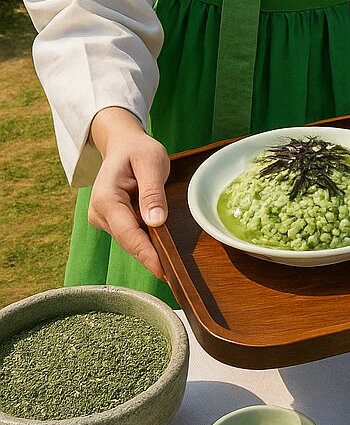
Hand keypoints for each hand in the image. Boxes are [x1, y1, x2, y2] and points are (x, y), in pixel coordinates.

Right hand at [87, 107, 169, 279]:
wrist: (123, 145)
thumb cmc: (137, 150)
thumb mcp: (151, 162)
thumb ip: (153, 192)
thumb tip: (156, 222)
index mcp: (106, 198)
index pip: (128, 232)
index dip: (146, 253)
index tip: (162, 271)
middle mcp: (99, 212)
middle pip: (129, 241)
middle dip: (151, 258)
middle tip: (175, 278)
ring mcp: (103, 219)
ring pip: (130, 241)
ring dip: (150, 251)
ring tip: (173, 267)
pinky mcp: (112, 222)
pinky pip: (131, 236)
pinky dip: (147, 242)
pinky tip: (163, 251)